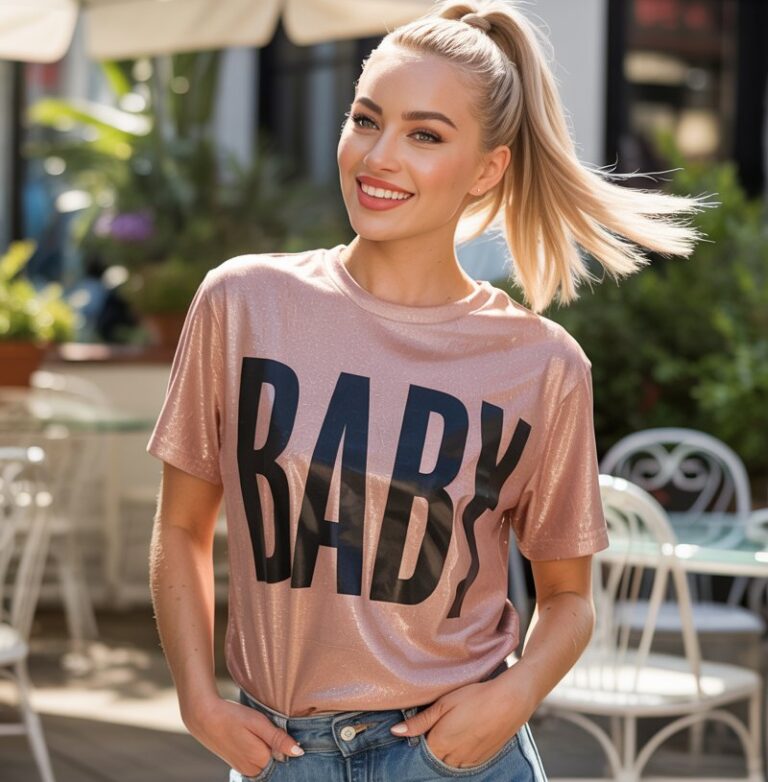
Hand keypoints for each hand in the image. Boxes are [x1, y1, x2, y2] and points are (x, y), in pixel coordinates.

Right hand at [183, 695, 303, 776]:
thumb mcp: (258, 722)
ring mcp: (243, 769)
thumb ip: (278, 738)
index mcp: (259, 759)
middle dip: (279, 749)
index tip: (284, 732)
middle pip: (275, 762)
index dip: (287, 744)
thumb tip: (299, 752)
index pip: (285, 758)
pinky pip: (256, 763)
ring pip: (266, 762)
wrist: (204, 717)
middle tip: (269, 729)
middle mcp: (252, 770)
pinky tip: (255, 738)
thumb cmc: (232, 716)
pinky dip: (260, 752)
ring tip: (259, 732)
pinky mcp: (238, 764)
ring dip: (269, 750)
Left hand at [390, 675, 534, 768]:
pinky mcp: (481, 760)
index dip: (419, 738)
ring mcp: (468, 761)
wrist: (509, 702)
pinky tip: (464, 735)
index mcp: (439, 743)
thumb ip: (419, 721)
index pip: (420, 750)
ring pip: (448, 762)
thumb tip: (395, 732)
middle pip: (434, 757)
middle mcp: (452, 758)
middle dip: (432, 745)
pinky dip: (458, 753)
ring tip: (452, 729)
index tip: (422, 726)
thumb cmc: (475, 697)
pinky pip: (462, 763)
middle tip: (439, 725)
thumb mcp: (444, 704)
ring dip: (445, 751)